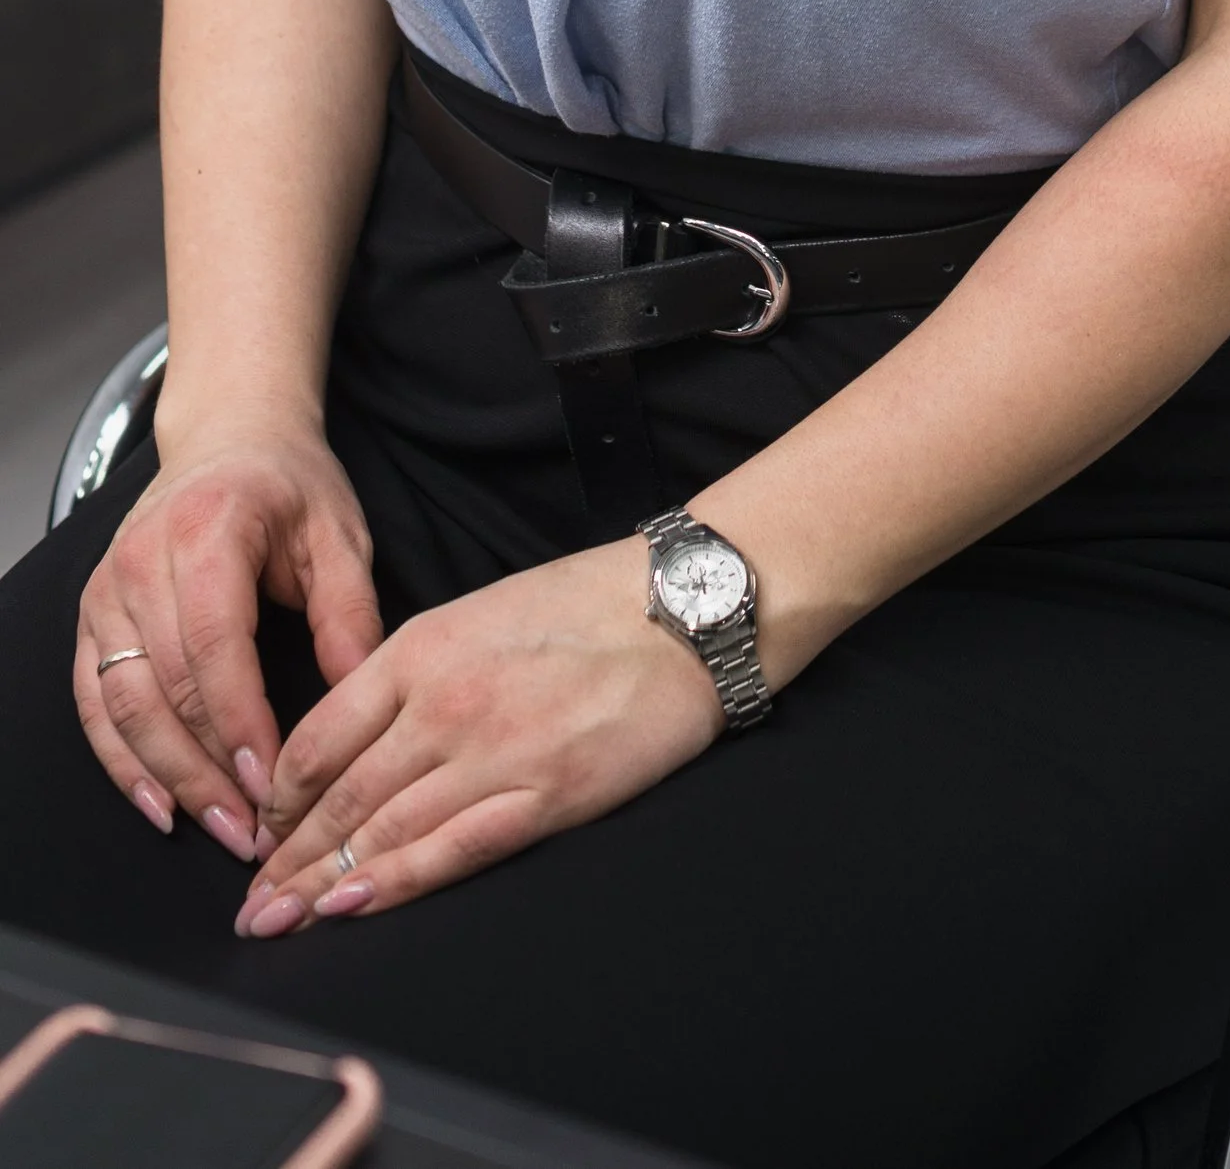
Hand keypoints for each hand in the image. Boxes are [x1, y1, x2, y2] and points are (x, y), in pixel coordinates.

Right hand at [76, 420, 383, 860]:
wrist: (229, 435)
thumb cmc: (289, 483)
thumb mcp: (339, 533)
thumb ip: (350, 612)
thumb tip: (360, 694)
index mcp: (209, 530)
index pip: (215, 648)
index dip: (240, 724)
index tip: (272, 783)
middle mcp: (143, 561)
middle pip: (166, 688)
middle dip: (209, 769)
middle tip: (252, 829)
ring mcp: (108, 589)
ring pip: (123, 705)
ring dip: (167, 777)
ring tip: (217, 826)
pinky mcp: (92, 616)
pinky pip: (94, 702)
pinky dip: (121, 760)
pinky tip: (158, 803)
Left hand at [232, 539, 723, 935]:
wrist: (682, 609)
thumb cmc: (587, 604)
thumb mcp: (479, 613)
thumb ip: (413, 670)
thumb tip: (356, 738)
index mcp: (423, 648)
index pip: (321, 737)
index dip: (280, 796)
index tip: (260, 833)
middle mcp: (444, 703)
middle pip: (341, 796)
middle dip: (286, 860)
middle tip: (250, 906)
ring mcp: (493, 753)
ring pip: (382, 832)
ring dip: (320, 886)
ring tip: (280, 922)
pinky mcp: (543, 795)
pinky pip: (450, 851)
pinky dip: (392, 883)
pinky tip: (351, 907)